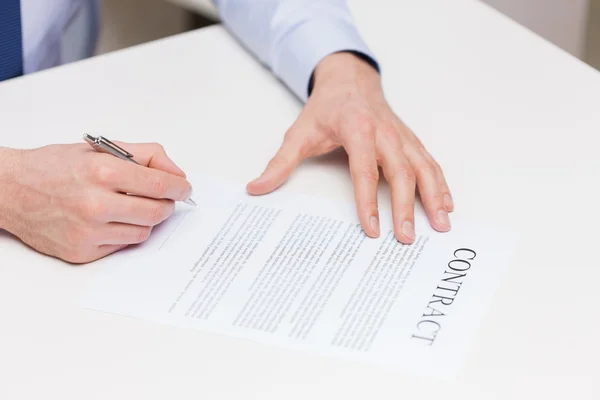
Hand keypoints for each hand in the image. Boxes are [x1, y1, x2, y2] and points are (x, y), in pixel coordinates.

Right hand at [0, 142, 191, 263]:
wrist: (11, 190)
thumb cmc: (54, 167)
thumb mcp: (100, 149)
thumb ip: (145, 155)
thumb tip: (176, 173)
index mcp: (103, 172)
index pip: (161, 184)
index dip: (179, 187)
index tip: (184, 188)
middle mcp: (96, 203)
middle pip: (158, 212)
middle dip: (167, 204)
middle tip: (163, 198)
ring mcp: (88, 232)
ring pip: (143, 232)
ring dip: (146, 220)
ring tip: (131, 206)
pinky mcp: (82, 252)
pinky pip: (122, 245)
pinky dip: (124, 233)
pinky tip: (110, 220)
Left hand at [247, 52, 452, 243]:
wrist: (349, 81)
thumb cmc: (326, 109)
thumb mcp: (299, 133)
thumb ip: (280, 162)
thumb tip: (256, 188)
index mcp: (357, 129)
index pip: (364, 170)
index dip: (368, 201)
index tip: (372, 229)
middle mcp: (385, 132)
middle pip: (400, 171)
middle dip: (406, 206)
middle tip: (406, 237)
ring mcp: (402, 136)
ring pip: (423, 167)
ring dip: (434, 197)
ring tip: (442, 225)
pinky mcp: (411, 140)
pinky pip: (430, 163)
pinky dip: (440, 184)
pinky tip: (446, 205)